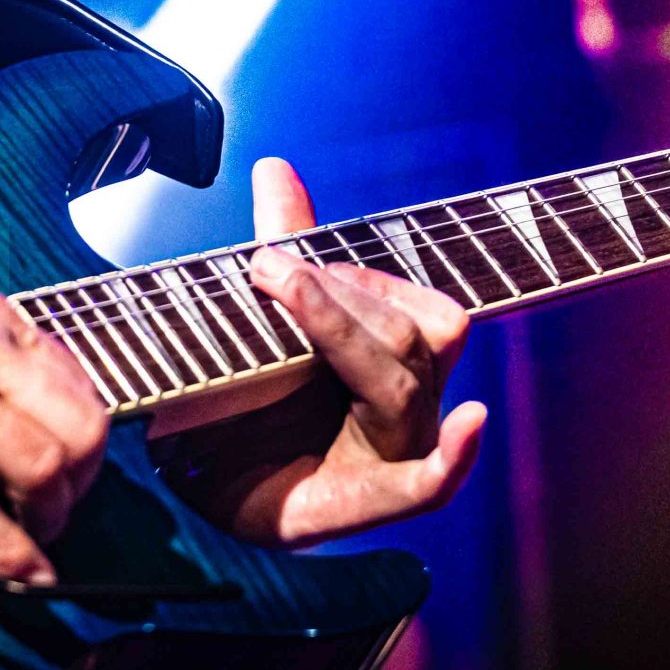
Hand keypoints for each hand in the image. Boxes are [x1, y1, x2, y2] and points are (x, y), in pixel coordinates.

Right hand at [0, 232, 107, 582]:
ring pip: (40, 466)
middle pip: (78, 426)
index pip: (73, 377)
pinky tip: (14, 573)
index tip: (71, 469)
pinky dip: (3, 552)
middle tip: (59, 514)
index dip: (82, 437)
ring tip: (32, 543)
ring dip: (48, 521)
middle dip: (82, 485)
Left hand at [161, 158, 485, 547]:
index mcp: (394, 357)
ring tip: (279, 294)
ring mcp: (397, 453)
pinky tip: (471, 422)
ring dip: (340, 331)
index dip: (360, 276)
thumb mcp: (261, 316)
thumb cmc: (243, 399)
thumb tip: (275, 167)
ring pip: (403, 384)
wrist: (198, 478)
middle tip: (264, 271)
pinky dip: (458, 454)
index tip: (278, 258)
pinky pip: (435, 483)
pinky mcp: (372, 502)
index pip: (419, 305)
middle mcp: (409, 404)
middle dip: (339, 296)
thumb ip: (287, 246)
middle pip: (414, 333)